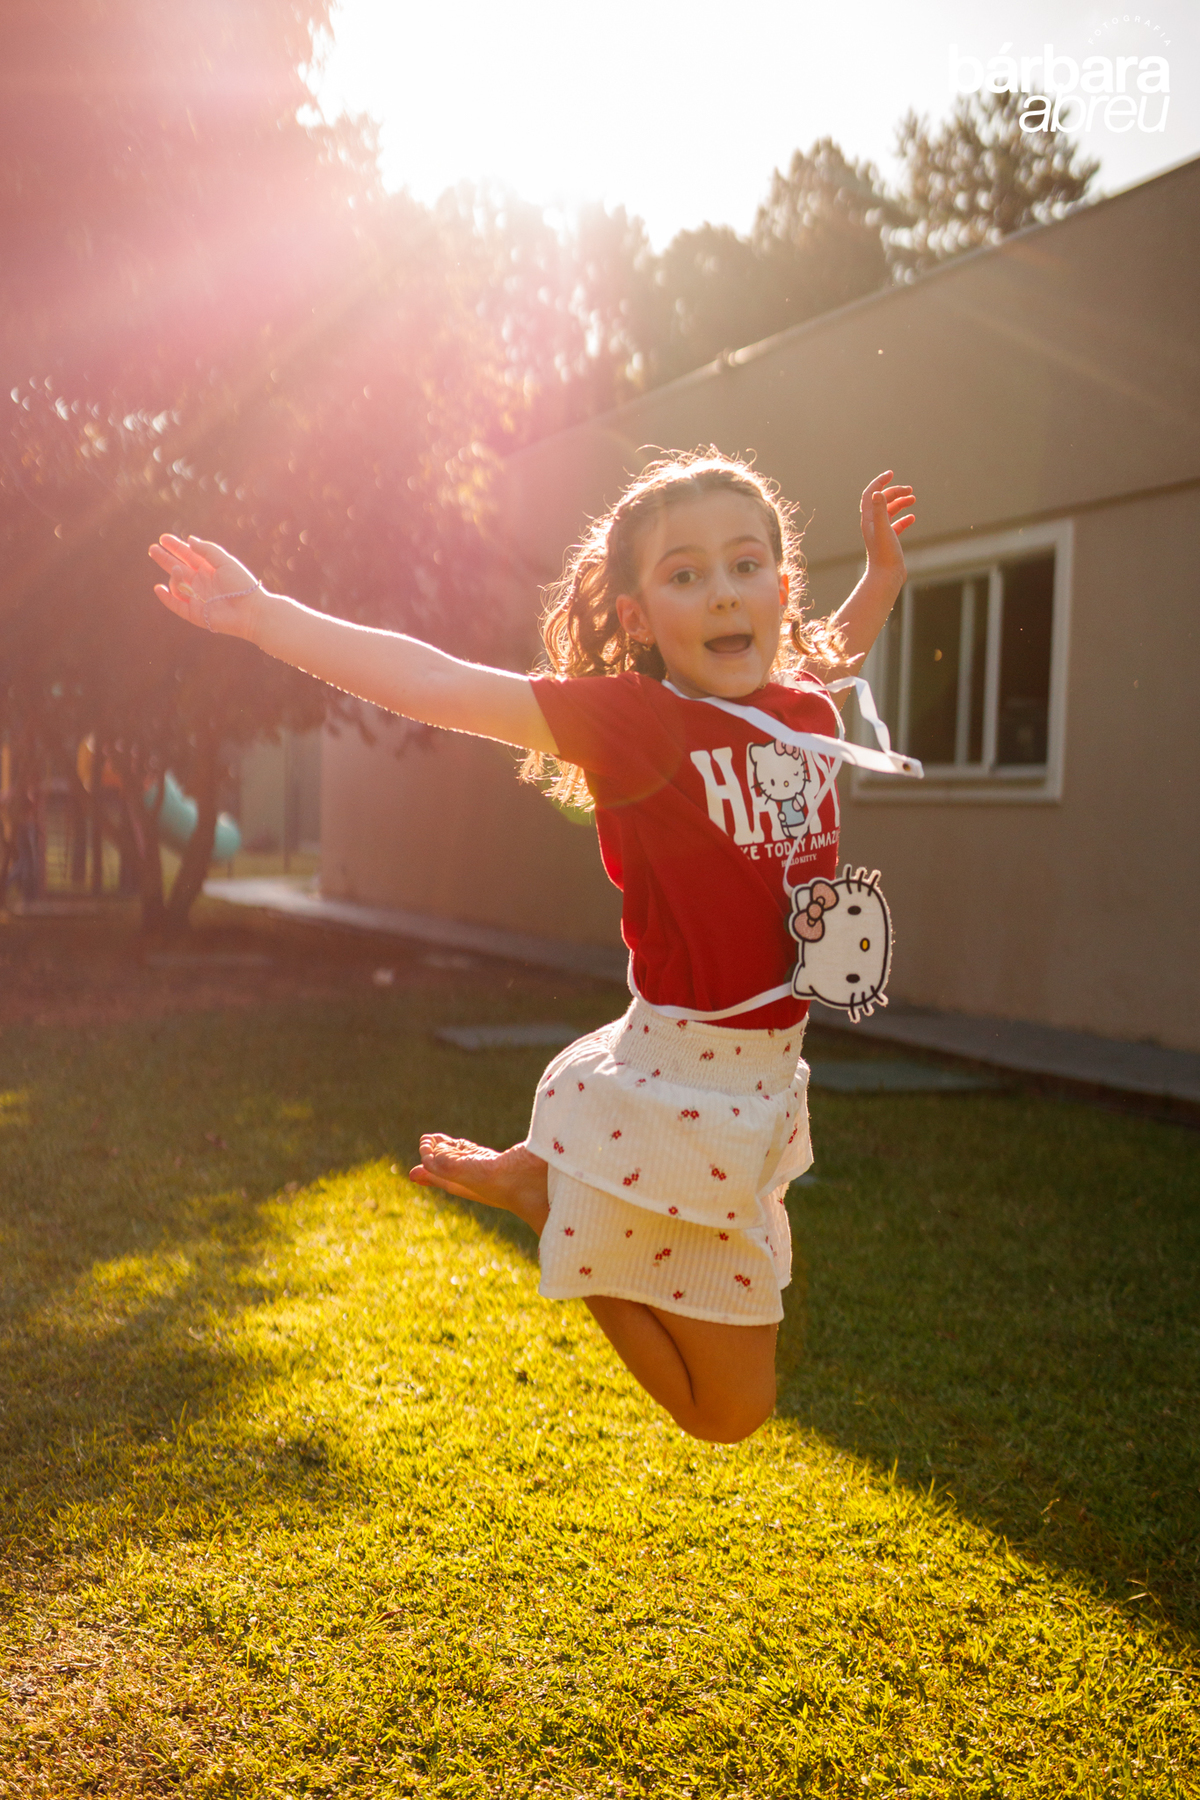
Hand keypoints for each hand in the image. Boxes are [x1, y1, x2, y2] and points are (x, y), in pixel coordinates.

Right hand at [148, 534, 264, 638]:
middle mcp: (201, 583)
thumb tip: (189, 540)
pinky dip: (167, 598)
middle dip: (165, 559)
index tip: (163, 538)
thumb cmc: (242, 586)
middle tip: (152, 548)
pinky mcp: (195, 613)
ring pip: (177, 585)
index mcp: (209, 569)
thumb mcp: (226, 562)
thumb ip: (208, 550)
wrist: (251, 612)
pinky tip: (159, 588)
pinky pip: (176, 605)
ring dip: (173, 575)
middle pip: (178, 568)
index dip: (176, 546)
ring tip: (177, 569)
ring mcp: (197, 598)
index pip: (189, 555)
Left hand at [859, 471, 915, 586]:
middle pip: (882, 501)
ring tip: (913, 498)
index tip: (891, 473)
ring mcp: (881, 533)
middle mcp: (873, 525)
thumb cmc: (884, 554)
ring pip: (890, 512)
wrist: (886, 577)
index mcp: (869, 519)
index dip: (879, 482)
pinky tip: (912, 518)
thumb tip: (877, 492)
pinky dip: (904, 519)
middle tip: (910, 489)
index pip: (870, 494)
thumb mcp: (883, 529)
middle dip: (895, 492)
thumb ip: (880, 510)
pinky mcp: (889, 542)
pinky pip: (896, 526)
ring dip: (900, 503)